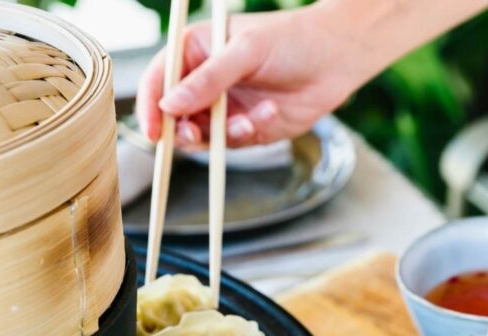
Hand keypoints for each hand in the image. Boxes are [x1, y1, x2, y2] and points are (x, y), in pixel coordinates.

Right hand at [136, 5, 357, 147]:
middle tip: (194, 135)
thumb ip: (207, 81)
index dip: (151, 107)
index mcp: (196, 52)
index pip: (159, 81)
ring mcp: (226, 107)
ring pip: (204, 136)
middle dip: (184, 130)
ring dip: (223, 134)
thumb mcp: (245, 53)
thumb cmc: (290, 41)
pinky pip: (235, 141)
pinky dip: (250, 132)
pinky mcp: (248, 127)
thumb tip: (169, 106)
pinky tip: (270, 113)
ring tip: (247, 122)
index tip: (153, 131)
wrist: (337, 58)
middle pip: (176, 116)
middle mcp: (207, 83)